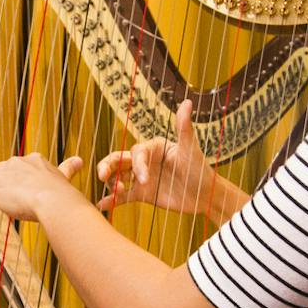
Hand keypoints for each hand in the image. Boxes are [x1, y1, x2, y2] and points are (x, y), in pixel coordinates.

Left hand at [0, 153, 86, 222]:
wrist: (53, 202)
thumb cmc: (61, 193)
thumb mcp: (64, 176)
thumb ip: (68, 168)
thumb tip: (79, 160)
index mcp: (32, 159)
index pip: (16, 164)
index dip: (14, 175)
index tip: (17, 186)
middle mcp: (15, 163)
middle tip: (1, 194)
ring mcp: (2, 176)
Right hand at [95, 99, 214, 216]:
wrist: (205, 195)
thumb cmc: (200, 169)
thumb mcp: (190, 149)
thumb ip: (184, 127)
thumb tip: (187, 101)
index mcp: (154, 147)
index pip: (137, 153)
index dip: (138, 165)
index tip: (144, 179)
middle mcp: (144, 161)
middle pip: (118, 160)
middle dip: (108, 166)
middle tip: (102, 176)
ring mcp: (141, 178)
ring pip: (117, 177)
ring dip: (111, 183)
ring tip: (115, 191)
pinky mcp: (142, 194)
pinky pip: (123, 196)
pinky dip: (112, 200)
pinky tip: (101, 205)